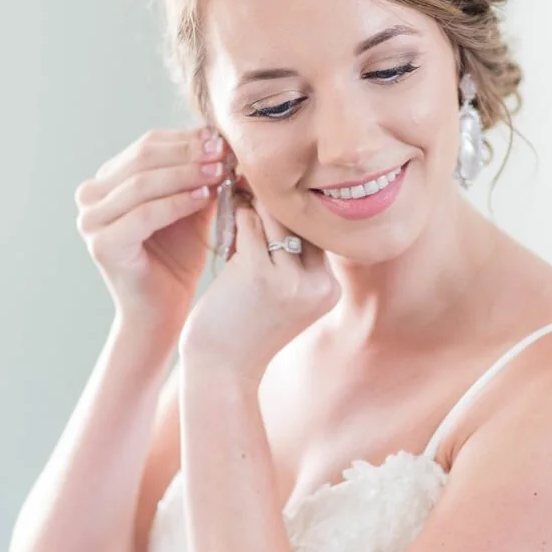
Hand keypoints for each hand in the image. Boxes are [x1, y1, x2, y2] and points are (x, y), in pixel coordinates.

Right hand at [74, 126, 227, 342]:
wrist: (163, 311)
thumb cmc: (177, 260)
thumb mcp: (190, 208)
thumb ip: (198, 176)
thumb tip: (222, 140)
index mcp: (106, 183)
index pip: (146, 146)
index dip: (185, 139)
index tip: (221, 138)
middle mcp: (90, 198)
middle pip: (143, 159)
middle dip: (187, 153)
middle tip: (223, 151)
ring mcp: (91, 222)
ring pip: (143, 183)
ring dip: (185, 174)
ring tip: (220, 171)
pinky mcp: (102, 245)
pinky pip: (144, 214)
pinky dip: (176, 202)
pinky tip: (204, 196)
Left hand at [179, 198, 340, 381]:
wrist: (222, 369)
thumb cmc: (246, 327)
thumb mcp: (285, 295)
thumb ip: (294, 258)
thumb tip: (283, 199)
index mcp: (330, 289)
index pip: (319, 232)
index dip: (296, 211)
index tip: (276, 191)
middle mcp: (319, 285)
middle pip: (302, 221)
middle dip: (278, 201)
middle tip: (255, 182)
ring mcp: (291, 281)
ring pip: (276, 218)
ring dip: (256, 205)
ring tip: (241, 197)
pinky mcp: (260, 274)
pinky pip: (250, 225)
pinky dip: (239, 216)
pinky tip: (231, 215)